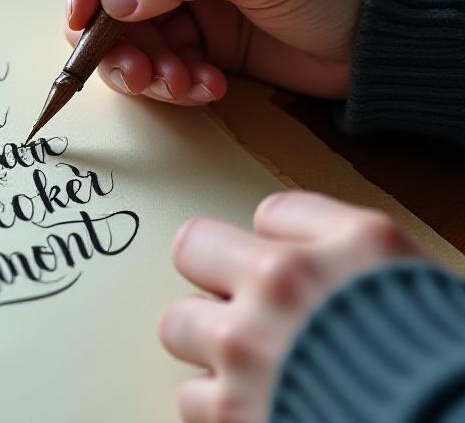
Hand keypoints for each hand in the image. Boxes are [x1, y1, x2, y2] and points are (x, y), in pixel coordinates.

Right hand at [64, 0, 366, 103]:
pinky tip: (205, 87)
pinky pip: (155, 56)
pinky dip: (169, 79)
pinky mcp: (199, 30)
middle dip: (110, 28)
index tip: (84, 7)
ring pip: (122, 26)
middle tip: (131, 67)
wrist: (391, 31)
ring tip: (177, 84)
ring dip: (140, 63)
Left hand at [160, 191, 420, 421]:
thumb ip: (354, 258)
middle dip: (215, 276)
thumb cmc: (446, 369)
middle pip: (194, 246)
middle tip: (242, 304)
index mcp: (353, 246)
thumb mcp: (416, 283)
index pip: (273, 213)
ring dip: (208, 344)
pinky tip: (256, 403)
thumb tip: (302, 251)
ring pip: (178, 323)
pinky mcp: (231, 408)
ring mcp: (249, 345)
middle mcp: (289, 283)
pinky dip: (218, 406)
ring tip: (250, 362)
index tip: (287, 265)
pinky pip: (192, 395)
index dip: (278, 244)